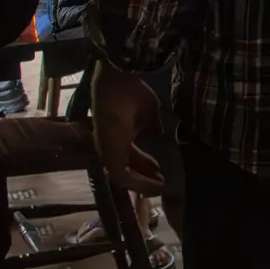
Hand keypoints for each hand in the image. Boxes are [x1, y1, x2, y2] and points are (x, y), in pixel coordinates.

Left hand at [91, 60, 166, 194]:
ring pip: (124, 176)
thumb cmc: (131, 92)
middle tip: (162, 182)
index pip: (130, 155)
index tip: (161, 170)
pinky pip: (123, 175)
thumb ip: (151, 126)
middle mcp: (109, 145)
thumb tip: (157, 134)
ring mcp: (107, 150)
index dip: (145, 164)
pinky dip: (139, 182)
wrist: (118, 81)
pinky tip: (155, 183)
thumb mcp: (148, 112)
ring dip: (143, 183)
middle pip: (127, 168)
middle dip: (145, 177)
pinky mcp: (108, 154)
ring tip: (160, 187)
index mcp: (116, 135)